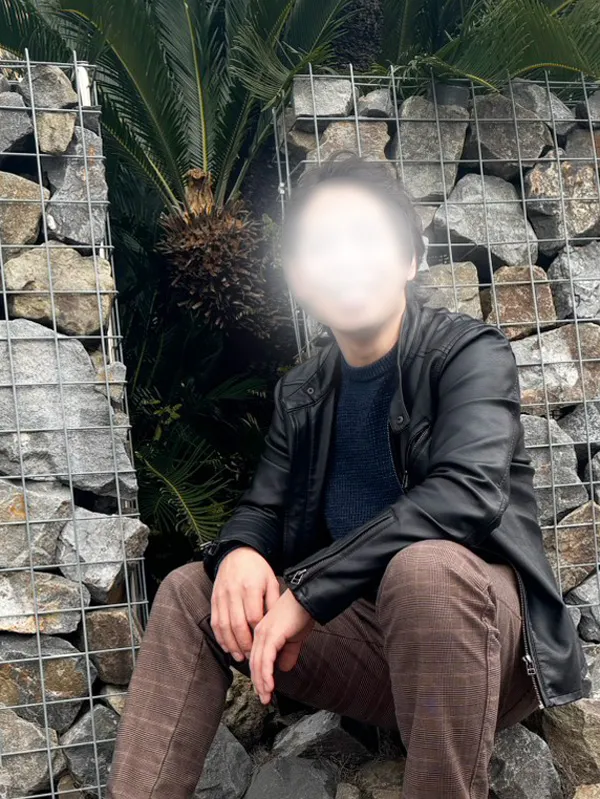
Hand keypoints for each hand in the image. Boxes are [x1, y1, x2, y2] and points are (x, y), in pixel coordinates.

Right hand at [211, 547, 279, 662]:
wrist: (237, 554)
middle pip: (237, 624)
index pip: (253, 616)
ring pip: (224, 626)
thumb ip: (272, 603)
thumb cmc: (258, 570)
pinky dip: (220, 637)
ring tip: (240, 657)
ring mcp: (221, 596)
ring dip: (231, 645)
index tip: (264, 645)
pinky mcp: (214, 600)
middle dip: (245, 644)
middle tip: (252, 657)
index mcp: (250, 587)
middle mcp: (234, 593)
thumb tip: (274, 625)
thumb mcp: (271, 582)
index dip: (258, 634)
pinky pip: (215, 622)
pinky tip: (227, 647)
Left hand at [250, 588, 313, 704]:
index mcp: (262, 632)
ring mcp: (264, 634)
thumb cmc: (301, 614)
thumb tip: (284, 668)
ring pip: (258, 663)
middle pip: (254, 663)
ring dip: (262, 682)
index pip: (257, 657)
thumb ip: (288, 652)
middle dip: (258, 683)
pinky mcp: (271, 635)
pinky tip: (269, 686)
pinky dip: (266, 674)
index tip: (264, 690)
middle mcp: (259, 633)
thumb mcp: (294, 637)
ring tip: (266, 697)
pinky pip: (265, 659)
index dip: (259, 675)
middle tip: (264, 698)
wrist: (307, 599)